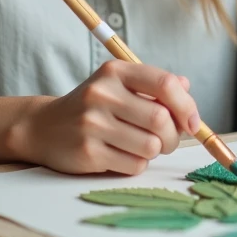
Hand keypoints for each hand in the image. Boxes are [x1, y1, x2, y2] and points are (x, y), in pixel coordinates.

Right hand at [7, 61, 199, 175]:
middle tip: (166, 141)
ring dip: (154, 151)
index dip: (186, 105)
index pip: (164, 84)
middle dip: (173, 136)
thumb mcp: (119, 85)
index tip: (192, 122)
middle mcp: (102, 94)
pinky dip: (137, 164)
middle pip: (161, 119)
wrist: (43, 127)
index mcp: (116, 72)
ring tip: (141, 146)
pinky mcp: (87, 152)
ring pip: (150, 146)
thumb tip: (186, 87)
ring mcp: (93, 124)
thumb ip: (153, 85)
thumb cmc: (93, 106)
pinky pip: (134, 165)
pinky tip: (122, 155)